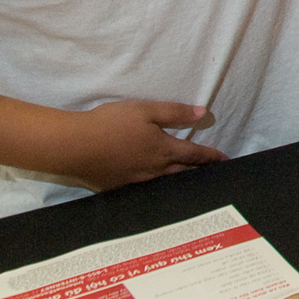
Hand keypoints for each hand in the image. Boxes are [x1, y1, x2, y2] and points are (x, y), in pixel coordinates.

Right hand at [59, 99, 227, 191]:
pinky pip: (144, 188)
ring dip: (179, 180)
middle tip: (211, 173)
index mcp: (163, 150)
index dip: (210, 157)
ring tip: (188, 179)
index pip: (194, 155)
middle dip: (199, 172)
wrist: (74, 147)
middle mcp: (153, 170)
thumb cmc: (111, 124)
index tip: (224, 160)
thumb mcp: (145, 110)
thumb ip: (174, 113)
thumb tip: (202, 114)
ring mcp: (135, 182)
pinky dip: (156, 185)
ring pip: (164, 182)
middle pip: (182, 172)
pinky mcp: (118, 187)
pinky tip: (154, 184)